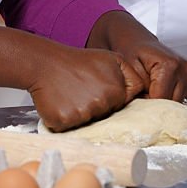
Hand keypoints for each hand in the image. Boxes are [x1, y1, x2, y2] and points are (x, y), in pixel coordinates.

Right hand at [0, 25, 143, 131]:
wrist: (44, 62)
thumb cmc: (76, 62)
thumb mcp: (109, 59)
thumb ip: (129, 76)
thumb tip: (142, 94)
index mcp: (118, 88)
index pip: (124, 106)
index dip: (114, 100)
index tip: (102, 92)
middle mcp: (104, 101)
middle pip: (106, 117)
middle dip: (97, 108)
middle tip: (84, 92)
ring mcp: (85, 113)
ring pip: (89, 124)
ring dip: (81, 115)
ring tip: (72, 97)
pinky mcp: (67, 121)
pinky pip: (71, 129)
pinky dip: (66, 120)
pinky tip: (62, 104)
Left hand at [88, 11, 186, 101]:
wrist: (135, 39)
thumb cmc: (131, 52)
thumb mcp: (130, 72)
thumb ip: (140, 92)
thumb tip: (146, 113)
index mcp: (170, 65)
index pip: (162, 101)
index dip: (147, 104)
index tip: (138, 100)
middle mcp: (185, 68)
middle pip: (172, 104)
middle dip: (156, 104)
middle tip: (143, 94)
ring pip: (179, 103)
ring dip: (165, 101)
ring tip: (152, 89)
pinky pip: (184, 97)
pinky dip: (172, 96)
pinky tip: (161, 87)